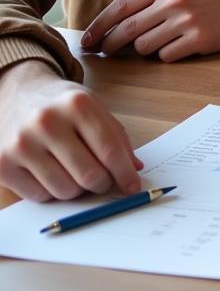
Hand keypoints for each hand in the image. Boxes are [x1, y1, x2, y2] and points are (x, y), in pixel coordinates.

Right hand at [0, 60, 143, 200]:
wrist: (18, 94)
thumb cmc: (63, 105)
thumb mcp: (95, 108)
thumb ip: (117, 137)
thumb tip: (134, 170)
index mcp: (78, 105)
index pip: (110, 150)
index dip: (125, 174)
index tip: (133, 188)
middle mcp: (47, 122)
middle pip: (89, 175)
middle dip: (104, 184)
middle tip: (104, 181)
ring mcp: (21, 143)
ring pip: (65, 190)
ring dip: (77, 190)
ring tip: (75, 172)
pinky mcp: (2, 163)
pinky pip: (39, 196)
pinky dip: (52, 192)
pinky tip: (51, 173)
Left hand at [81, 0, 219, 61]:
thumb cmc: (204, 0)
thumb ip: (148, 3)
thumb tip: (112, 28)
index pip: (120, 6)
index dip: (99, 25)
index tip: (87, 40)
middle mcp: (173, 1)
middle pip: (127, 30)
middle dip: (110, 45)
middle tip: (105, 53)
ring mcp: (186, 21)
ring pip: (144, 47)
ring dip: (145, 50)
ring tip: (159, 43)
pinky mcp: (198, 39)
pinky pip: (166, 56)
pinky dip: (167, 55)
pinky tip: (179, 47)